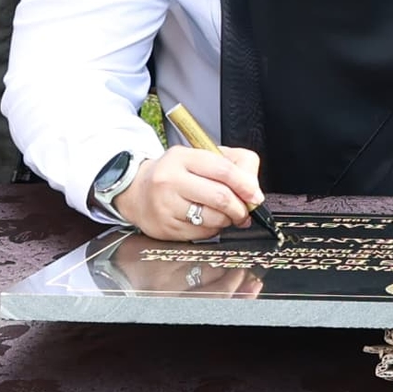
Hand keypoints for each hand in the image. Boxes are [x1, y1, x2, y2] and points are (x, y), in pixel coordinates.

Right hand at [116, 146, 262, 238]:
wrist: (136, 191)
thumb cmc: (175, 174)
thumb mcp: (200, 158)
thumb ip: (233, 165)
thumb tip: (253, 192)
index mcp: (182, 157)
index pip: (223, 170)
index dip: (245, 185)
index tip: (255, 196)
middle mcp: (170, 180)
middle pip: (220, 197)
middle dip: (240, 208)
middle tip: (244, 211)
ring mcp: (166, 205)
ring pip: (213, 218)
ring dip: (227, 220)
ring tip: (225, 215)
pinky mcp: (165, 228)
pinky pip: (202, 234)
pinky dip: (212, 230)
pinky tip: (207, 222)